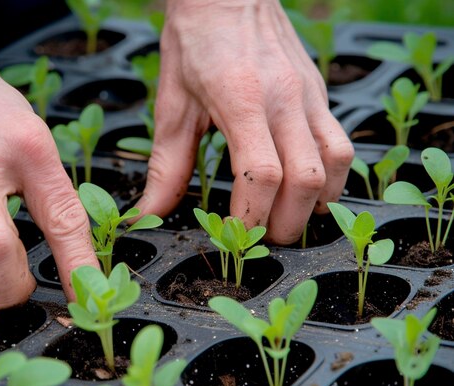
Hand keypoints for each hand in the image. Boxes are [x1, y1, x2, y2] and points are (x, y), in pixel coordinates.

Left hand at [136, 0, 353, 243]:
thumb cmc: (195, 42)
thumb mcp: (172, 105)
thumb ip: (166, 166)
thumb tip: (149, 213)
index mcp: (241, 100)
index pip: (262, 175)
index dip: (251, 217)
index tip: (234, 234)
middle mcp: (284, 98)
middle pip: (307, 180)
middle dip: (286, 223)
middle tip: (262, 238)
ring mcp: (309, 94)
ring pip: (337, 164)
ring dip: (317, 204)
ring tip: (288, 217)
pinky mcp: (320, 92)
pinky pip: (341, 143)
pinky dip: (332, 177)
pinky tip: (308, 188)